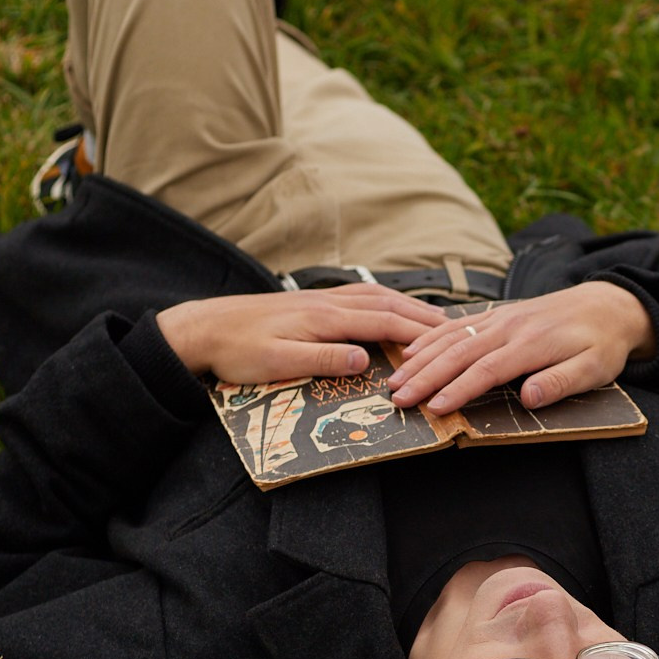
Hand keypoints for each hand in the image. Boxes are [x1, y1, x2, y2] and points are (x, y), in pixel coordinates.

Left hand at [156, 284, 447, 383]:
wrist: (204, 328)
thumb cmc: (237, 350)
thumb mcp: (279, 363)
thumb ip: (324, 360)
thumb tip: (365, 360)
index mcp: (325, 319)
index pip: (384, 322)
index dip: (418, 333)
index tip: (447, 342)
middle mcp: (328, 303)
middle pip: (387, 304)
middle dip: (423, 316)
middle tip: (455, 328)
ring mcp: (320, 299)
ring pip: (375, 296)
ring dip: (407, 306)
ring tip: (432, 318)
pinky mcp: (312, 302)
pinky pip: (359, 297)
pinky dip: (384, 301)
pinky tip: (389, 308)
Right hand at [387, 282, 654, 412]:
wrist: (608, 304)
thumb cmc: (602, 343)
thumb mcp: (595, 368)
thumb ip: (561, 382)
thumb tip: (528, 396)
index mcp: (532, 344)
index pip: (487, 369)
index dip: (459, 390)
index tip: (435, 408)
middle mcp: (510, 327)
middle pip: (459, 353)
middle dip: (426, 377)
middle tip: (399, 399)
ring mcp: (501, 318)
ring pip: (452, 337)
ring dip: (421, 359)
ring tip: (396, 380)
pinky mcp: (498, 315)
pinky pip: (458, 325)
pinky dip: (431, 338)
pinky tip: (411, 350)